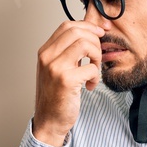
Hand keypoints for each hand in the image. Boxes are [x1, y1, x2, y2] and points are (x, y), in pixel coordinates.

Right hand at [32, 20, 104, 146]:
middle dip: (95, 40)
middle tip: (97, 56)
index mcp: (45, 51)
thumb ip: (68, 52)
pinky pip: (91, 68)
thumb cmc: (55, 96)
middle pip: (77, 31)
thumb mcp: (57, 69)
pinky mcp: (66, 80)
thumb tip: (91, 34)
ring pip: (85, 44)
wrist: (49, 121)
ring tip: (94, 70)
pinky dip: (96, 76)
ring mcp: (55, 68)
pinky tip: (90, 85)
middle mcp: (47, 57)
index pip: (67, 26)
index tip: (101, 31)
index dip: (88, 25)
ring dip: (97, 56)